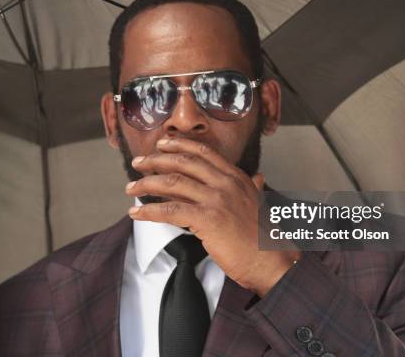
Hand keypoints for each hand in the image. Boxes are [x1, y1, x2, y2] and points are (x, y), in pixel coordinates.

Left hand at [125, 138, 299, 296]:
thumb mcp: (259, 204)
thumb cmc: (265, 238)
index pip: (203, 152)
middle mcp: (226, 183)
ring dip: (147, 184)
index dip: (179, 145)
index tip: (161, 144)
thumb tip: (258, 177)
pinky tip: (137, 213)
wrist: (273, 260)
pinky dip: (149, 211)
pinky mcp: (208, 220)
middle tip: (138, 162)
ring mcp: (217, 200)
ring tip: (131, 188)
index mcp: (237, 178)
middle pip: (183, 162)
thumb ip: (254, 187)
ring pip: (173, 183)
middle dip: (156, 160)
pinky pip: (170, 211)